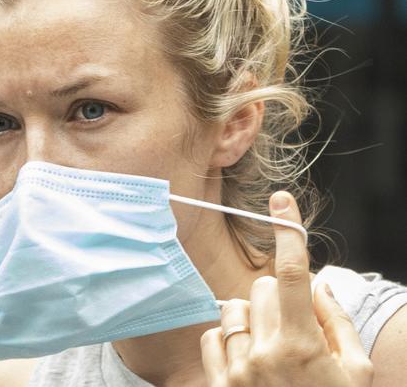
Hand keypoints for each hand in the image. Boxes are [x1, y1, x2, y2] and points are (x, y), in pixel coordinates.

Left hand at [200, 191, 373, 386]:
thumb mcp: (357, 373)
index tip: (282, 201)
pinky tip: (246, 360)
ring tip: (269, 348)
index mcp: (302, 345)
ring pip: (233, 309)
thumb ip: (338, 323)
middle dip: (281, 299)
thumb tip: (319, 285)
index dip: (288, 232)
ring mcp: (236, 371)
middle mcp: (263, 353)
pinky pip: (212, 336)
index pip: (292, 274)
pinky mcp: (216, 385)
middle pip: (263, 288)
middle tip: (296, 328)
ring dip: (252, 319)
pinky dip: (228, 340)